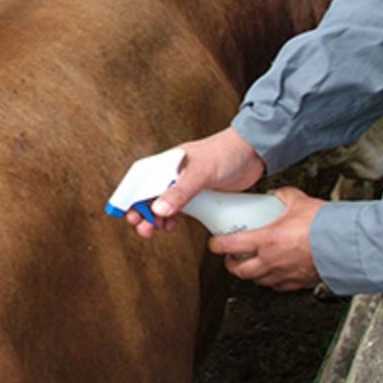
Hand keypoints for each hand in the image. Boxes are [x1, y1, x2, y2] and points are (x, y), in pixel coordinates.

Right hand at [126, 127, 265, 237]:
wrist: (254, 152)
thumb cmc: (226, 152)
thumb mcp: (201, 172)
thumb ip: (180, 191)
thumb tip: (158, 209)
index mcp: (167, 162)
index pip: (141, 181)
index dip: (131, 197)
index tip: (128, 214)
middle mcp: (172, 173)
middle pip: (148, 195)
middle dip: (141, 212)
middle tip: (142, 228)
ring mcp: (184, 185)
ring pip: (162, 204)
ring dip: (155, 218)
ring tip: (155, 230)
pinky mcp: (198, 195)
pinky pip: (178, 209)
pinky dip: (171, 219)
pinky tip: (170, 226)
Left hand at [209, 187, 322, 290]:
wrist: (344, 244)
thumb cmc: (323, 225)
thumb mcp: (298, 201)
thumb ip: (283, 196)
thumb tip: (276, 194)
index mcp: (266, 240)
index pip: (231, 246)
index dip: (218, 245)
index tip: (214, 243)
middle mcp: (271, 260)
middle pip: (241, 270)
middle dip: (231, 266)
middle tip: (230, 259)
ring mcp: (284, 274)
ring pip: (258, 281)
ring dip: (250, 274)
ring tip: (250, 266)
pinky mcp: (298, 282)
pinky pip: (278, 286)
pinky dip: (271, 281)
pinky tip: (273, 274)